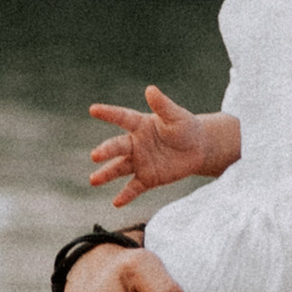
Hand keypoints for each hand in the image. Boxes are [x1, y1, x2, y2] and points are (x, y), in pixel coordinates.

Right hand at [88, 83, 210, 202]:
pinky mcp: (148, 178)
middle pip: (117, 147)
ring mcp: (139, 162)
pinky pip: (134, 187)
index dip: (108, 113)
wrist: (198, 149)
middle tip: (95, 156)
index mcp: (140, 125)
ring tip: (93, 180)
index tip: (93, 109)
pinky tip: (116, 203)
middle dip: (106, 151)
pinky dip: (126, 195)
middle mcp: (135, 143)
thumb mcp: (177, 116)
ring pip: (119, 168)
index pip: (122, 118)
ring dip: (106, 174)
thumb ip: (163, 105)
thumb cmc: (186, 127)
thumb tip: (150, 89)